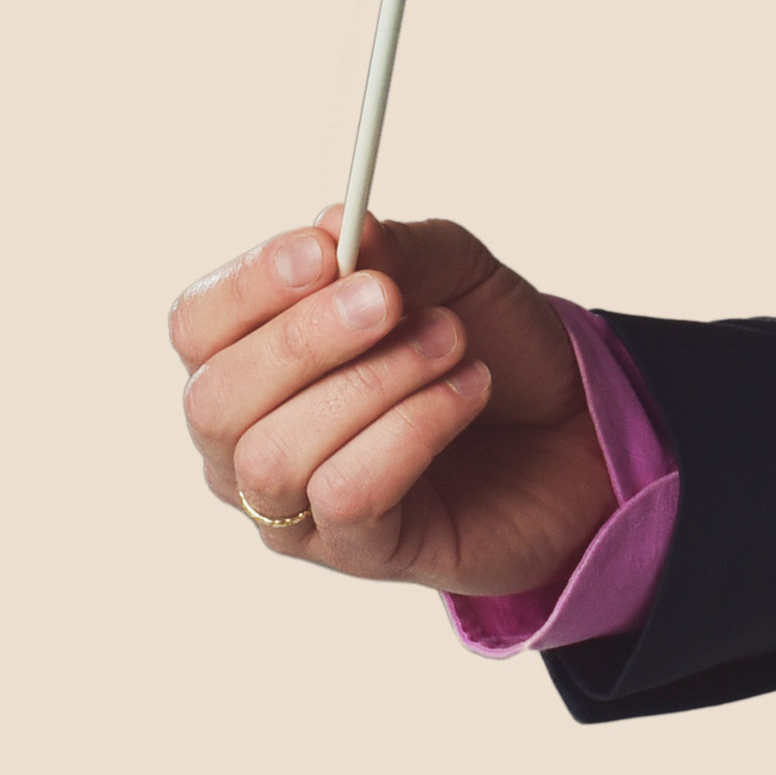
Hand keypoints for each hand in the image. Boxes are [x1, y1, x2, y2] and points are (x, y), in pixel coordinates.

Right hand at [169, 214, 614, 598]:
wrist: (578, 423)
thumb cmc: (492, 343)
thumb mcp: (456, 271)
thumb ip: (396, 249)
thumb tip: (337, 223)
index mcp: (251, 356)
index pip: (197, 324)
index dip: (248, 286)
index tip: (321, 251)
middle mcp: (248, 438)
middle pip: (217, 399)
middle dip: (304, 340)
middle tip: (389, 299)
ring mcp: (294, 506)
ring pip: (275, 456)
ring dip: (374, 384)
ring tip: (450, 343)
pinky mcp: (356, 551)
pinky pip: (346, 495)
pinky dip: (410, 432)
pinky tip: (465, 393)